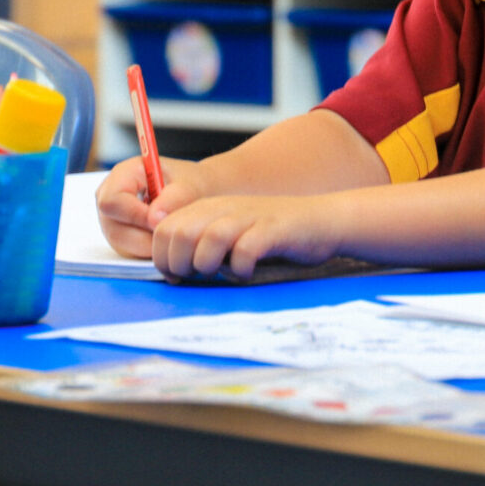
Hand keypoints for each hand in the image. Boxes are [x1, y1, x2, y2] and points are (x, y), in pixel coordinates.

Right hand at [95, 156, 209, 257]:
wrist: (195, 193)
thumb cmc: (190, 184)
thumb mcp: (189, 184)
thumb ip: (174, 198)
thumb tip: (154, 219)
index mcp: (122, 175)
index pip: (112, 201)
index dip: (135, 216)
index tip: (161, 221)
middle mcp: (109, 197)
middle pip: (114, 228)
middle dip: (145, 236)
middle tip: (171, 231)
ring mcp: (111, 219)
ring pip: (121, 244)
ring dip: (149, 245)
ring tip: (172, 232)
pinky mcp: (119, 236)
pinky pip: (129, 252)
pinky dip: (149, 250)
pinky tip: (166, 238)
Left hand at [150, 193, 343, 280]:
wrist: (321, 221)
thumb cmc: (273, 236)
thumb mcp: (231, 234)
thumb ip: (201, 244)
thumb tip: (172, 272)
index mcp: (208, 209)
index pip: (163, 230)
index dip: (163, 258)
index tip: (178, 276)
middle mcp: (224, 209)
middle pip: (179, 233)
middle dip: (180, 263)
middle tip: (199, 276)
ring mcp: (248, 217)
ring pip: (209, 238)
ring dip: (208, 264)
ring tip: (221, 272)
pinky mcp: (272, 230)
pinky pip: (245, 250)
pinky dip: (241, 268)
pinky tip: (248, 272)